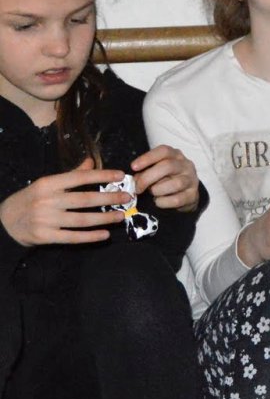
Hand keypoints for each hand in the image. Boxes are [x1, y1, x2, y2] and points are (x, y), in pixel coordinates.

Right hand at [0, 159, 128, 245]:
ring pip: (82, 219)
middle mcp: (47, 200)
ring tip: (121, 215)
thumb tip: (91, 161)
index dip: (102, 175)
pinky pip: (73, 237)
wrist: (4, 222)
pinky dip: (90, 236)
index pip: (79, 178)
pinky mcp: (45, 236)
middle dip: (109, 198)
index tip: (120, 175)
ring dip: (104, 218)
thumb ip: (70, 175)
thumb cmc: (30, 199)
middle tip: (128, 197)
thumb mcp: (46, 184)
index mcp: (48, 184)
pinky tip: (105, 234)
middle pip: (85, 199)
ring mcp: (46, 219)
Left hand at [131, 145, 199, 212]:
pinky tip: (158, 202)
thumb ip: (145, 172)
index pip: (164, 151)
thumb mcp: (156, 171)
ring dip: (158, 190)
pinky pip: (177, 199)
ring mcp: (191, 180)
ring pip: (175, 183)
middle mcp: (185, 165)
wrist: (185, 194)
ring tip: (152, 194)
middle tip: (138, 188)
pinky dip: (163, 202)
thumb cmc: (166, 179)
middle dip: (148, 178)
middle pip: (168, 166)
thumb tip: (134, 180)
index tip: (134, 167)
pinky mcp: (192, 195)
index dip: (147, 158)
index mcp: (175, 155)